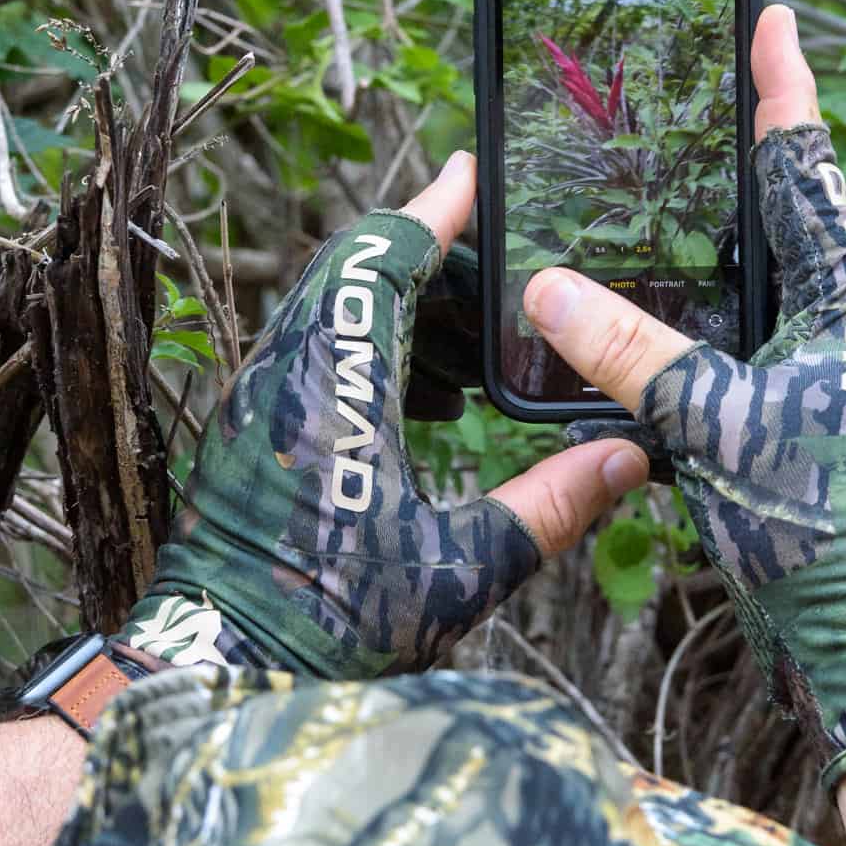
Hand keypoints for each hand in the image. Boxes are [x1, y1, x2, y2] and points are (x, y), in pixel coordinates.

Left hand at [119, 154, 647, 678]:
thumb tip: (629, 460)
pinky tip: (430, 401)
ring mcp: (263, 401)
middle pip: (357, 272)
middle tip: (506, 276)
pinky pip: (317, 352)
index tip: (476, 171)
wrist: (217, 674)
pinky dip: (376, 348)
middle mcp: (286, 375)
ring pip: (333, 311)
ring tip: (479, 342)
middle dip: (434, 261)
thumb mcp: (457, 571)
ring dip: (405, 307)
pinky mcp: (255, 433)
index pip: (382, 258)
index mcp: (334, 385)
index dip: (434, 210)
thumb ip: (548, 508)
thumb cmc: (325, 626)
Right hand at [524, 4, 845, 788]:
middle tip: (709, 89)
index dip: (782, 90)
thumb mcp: (713, 424)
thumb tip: (547, 288)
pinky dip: (717, 307)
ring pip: (776, 278)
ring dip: (732, 232)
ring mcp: (840, 372)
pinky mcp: (814, 415)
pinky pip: (759, 335)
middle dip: (754, 152)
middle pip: (796, 215)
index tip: (770, 16)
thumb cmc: (817, 530)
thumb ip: (628, 351)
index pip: (809, 172)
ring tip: (679, 182)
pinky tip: (668, 307)